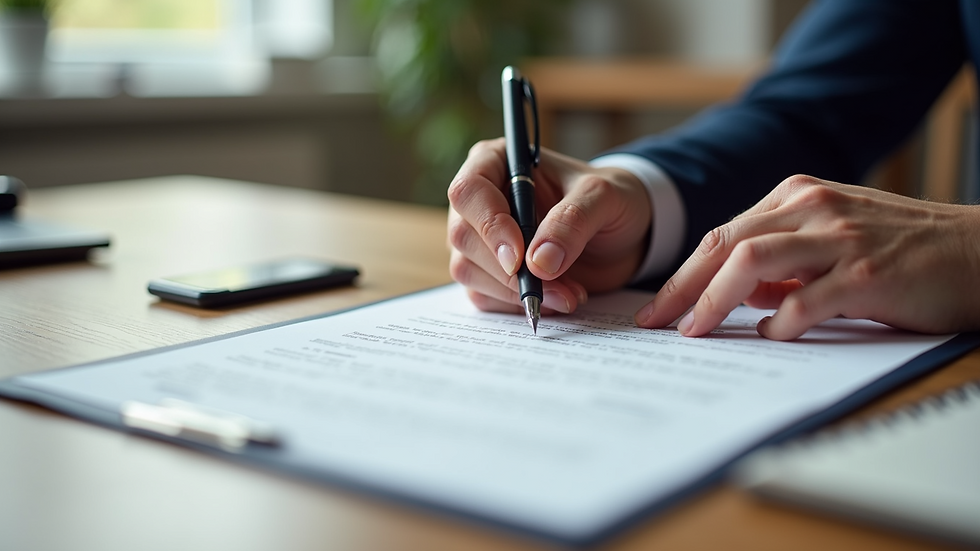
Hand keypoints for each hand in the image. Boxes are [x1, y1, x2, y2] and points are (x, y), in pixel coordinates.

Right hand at [447, 138, 651, 313]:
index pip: (469, 191)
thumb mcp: (603, 197)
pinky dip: (517, 305)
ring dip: (516, 292)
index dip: (489, 224)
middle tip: (557, 285)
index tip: (520, 257)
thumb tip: (538, 261)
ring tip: (569, 294)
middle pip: (463, 236)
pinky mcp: (488, 273)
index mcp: (497, 162)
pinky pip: (483, 296)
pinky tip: (556, 299)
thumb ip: (572, 221)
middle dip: (509, 270)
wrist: (624, 235)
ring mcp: (480, 238)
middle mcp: (481, 200)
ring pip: (467, 270)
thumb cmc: (611, 199)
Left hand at [635, 174, 979, 339]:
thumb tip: (738, 295)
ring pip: (752, 261)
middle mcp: (811, 208)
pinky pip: (805, 299)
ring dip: (715, 300)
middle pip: (724, 245)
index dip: (682, 275)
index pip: (721, 236)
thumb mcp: (831, 242)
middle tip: (656, 325)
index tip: (656, 310)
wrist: (978, 251)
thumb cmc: (901, 251)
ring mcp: (839, 237)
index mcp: (796, 197)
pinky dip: (779, 322)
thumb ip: (783, 263)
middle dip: (682, 288)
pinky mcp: (866, 273)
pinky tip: (772, 336)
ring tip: (697, 332)